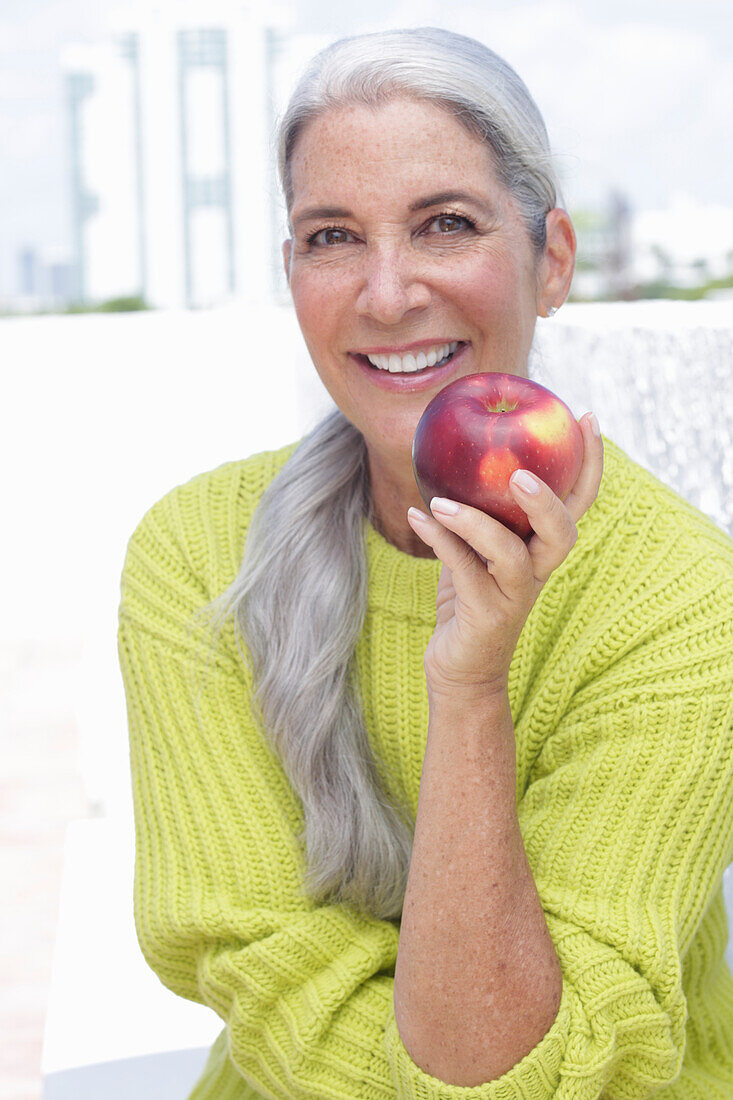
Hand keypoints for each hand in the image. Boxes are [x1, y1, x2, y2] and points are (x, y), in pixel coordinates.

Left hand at [407, 413, 603, 701]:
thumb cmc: (467, 603)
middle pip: (562, 533)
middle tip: (518, 473)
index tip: (586, 418)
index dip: (591, 464)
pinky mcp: (486, 617)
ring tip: (439, 501)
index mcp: (541, 550)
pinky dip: (439, 541)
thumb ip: (474, 513)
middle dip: (546, 500)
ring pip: (511, 555)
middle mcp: (537, 572)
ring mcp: (513, 597)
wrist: (461, 671)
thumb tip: (450, 459)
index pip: (578, 504)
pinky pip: (464, 572)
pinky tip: (417, 518)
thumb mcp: (473, 551)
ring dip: (476, 523)